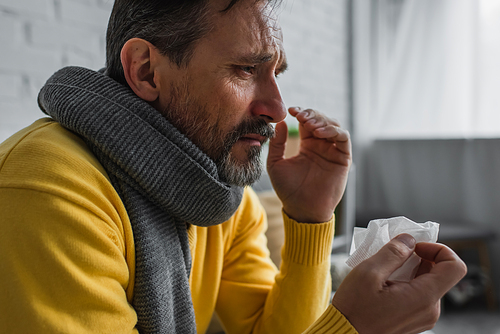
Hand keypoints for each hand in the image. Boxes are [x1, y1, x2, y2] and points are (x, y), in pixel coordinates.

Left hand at [267, 107, 351, 222]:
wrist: (302, 209)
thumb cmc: (288, 190)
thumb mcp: (276, 164)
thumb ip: (277, 144)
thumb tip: (282, 123)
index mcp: (307, 145)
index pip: (307, 121)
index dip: (301, 112)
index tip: (291, 110)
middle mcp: (322, 145)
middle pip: (322, 120)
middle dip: (312, 114)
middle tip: (302, 116)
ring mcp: (333, 151)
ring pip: (334, 126)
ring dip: (322, 120)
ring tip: (310, 124)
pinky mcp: (343, 158)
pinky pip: (343, 138)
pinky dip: (333, 131)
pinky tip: (320, 133)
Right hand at [332, 234, 466, 333]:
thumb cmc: (354, 309)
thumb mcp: (368, 273)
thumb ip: (392, 253)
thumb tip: (409, 240)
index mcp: (423, 297)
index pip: (455, 267)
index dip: (439, 249)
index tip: (415, 247)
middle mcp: (429, 310)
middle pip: (439, 273)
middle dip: (419, 258)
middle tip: (394, 253)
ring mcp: (423, 317)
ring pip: (428, 283)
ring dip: (411, 269)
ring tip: (385, 269)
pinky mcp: (414, 320)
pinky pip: (419, 294)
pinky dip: (406, 282)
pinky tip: (385, 282)